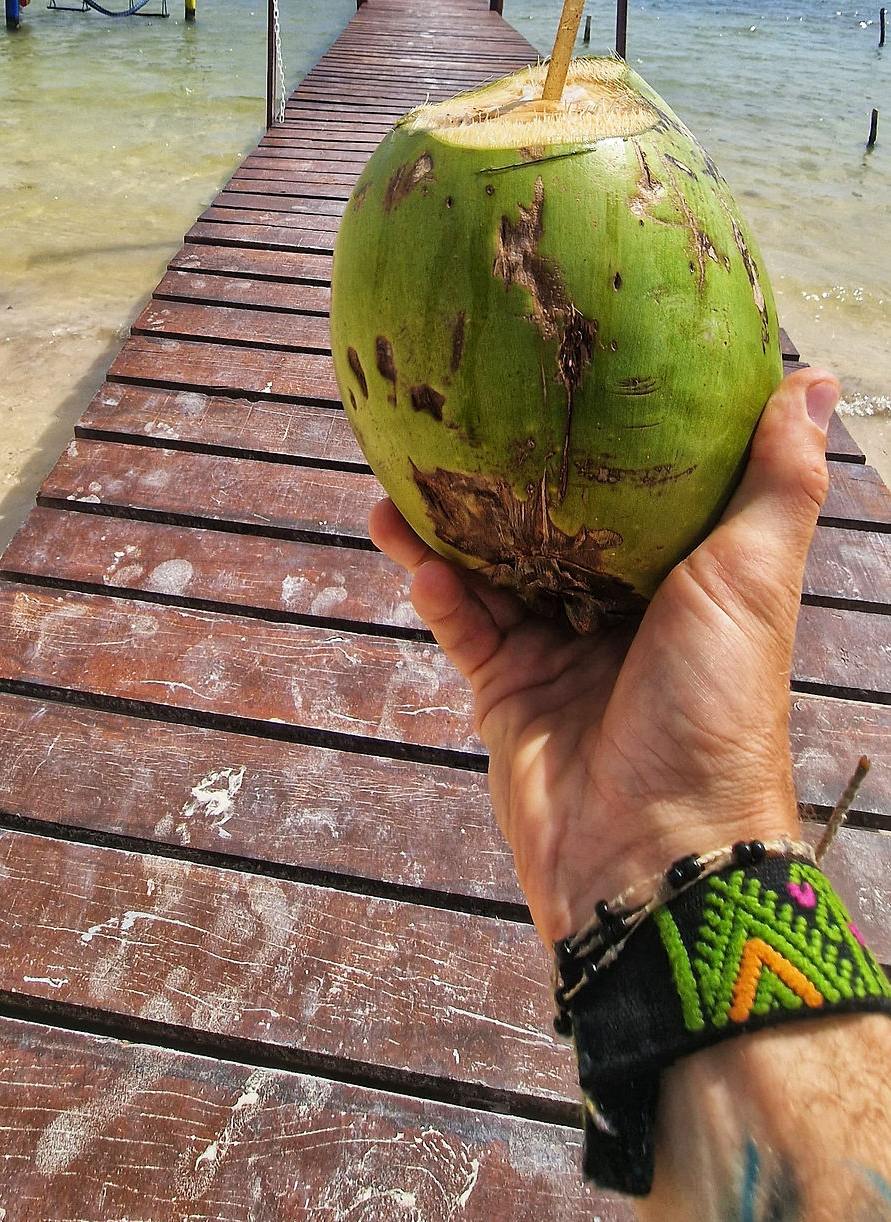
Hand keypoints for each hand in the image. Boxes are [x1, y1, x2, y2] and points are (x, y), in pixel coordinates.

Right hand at [369, 369, 838, 948]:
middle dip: (513, 473)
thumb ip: (777, 480)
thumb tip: (816, 377)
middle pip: (556, 524)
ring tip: (405, 466)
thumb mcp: (755, 577)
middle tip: (466, 404)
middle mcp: (620, 611)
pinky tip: (413, 551)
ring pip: (494, 566)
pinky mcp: (508, 692)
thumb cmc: (718, 709)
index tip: (577, 368)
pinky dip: (436, 588)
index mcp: (686, 581)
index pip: (643, 492)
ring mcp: (560, 652)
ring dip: (450, 522)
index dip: (613, 437)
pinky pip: (462, 625)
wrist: (654, 852)